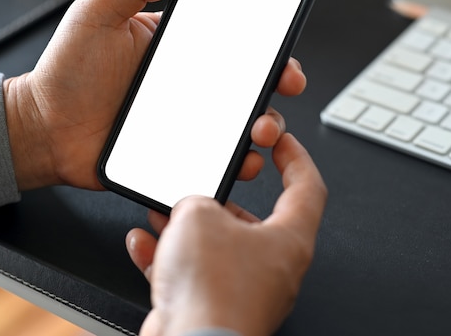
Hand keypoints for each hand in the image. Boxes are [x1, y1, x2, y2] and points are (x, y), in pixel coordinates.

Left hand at [2, 0, 305, 190]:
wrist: (45, 130)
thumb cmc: (67, 73)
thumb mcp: (96, 15)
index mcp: (181, 53)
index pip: (236, 48)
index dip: (268, 51)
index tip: (284, 57)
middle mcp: (192, 89)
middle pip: (251, 89)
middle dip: (278, 90)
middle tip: (282, 88)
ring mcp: (189, 124)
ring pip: (243, 129)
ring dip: (264, 130)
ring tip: (257, 133)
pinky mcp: (181, 156)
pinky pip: (217, 163)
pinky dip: (235, 166)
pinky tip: (237, 163)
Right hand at [128, 133, 326, 335]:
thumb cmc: (212, 293)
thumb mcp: (200, 217)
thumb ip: (198, 200)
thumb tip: (188, 210)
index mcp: (289, 240)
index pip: (307, 187)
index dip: (295, 158)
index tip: (283, 142)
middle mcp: (273, 267)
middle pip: (253, 219)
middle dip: (220, 199)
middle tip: (202, 185)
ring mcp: (244, 291)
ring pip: (217, 247)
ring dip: (186, 228)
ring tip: (161, 212)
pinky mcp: (215, 308)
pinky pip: (192, 275)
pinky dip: (168, 258)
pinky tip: (144, 244)